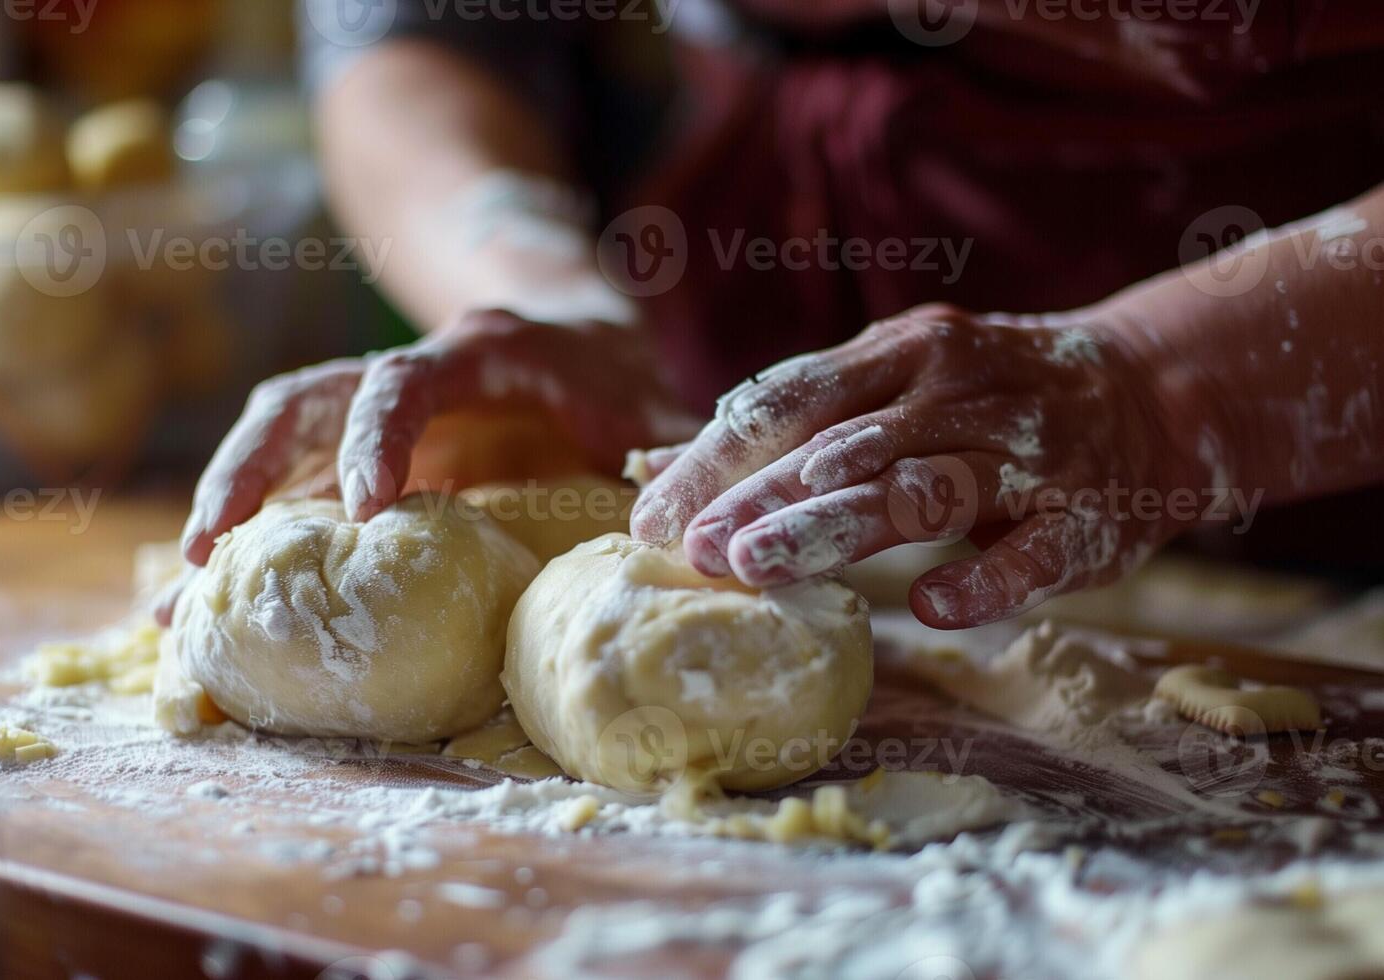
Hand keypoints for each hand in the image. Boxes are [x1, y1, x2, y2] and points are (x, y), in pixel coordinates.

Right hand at [162, 309, 698, 620]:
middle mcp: (409, 372)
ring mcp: (374, 409)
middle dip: (251, 471)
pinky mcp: (360, 448)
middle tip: (210, 553)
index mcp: (479, 353)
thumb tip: (672, 518)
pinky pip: (290, 478)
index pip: (409, 380)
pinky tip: (210, 591)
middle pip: (305, 400)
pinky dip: (250, 527)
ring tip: (182, 588)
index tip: (368, 510)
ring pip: (277, 434)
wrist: (581, 336)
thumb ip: (667, 452)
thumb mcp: (654, 410)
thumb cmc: (618, 378)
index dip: (380, 436)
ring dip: (227, 501)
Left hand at [631, 304, 1205, 628]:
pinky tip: (929, 607)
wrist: (1154, 392)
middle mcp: (956, 391)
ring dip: (834, 527)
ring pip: (920, 489)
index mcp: (901, 354)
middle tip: (689, 549)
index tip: (650, 515)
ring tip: (757, 569)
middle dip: (757, 496)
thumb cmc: (988, 401)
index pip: (789, 401)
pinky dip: (984, 580)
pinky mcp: (1086, 513)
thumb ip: (793, 423)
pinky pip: (1034, 551)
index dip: (717, 457)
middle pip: (841, 444)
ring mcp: (1025, 452)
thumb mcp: (892, 386)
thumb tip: (661, 463)